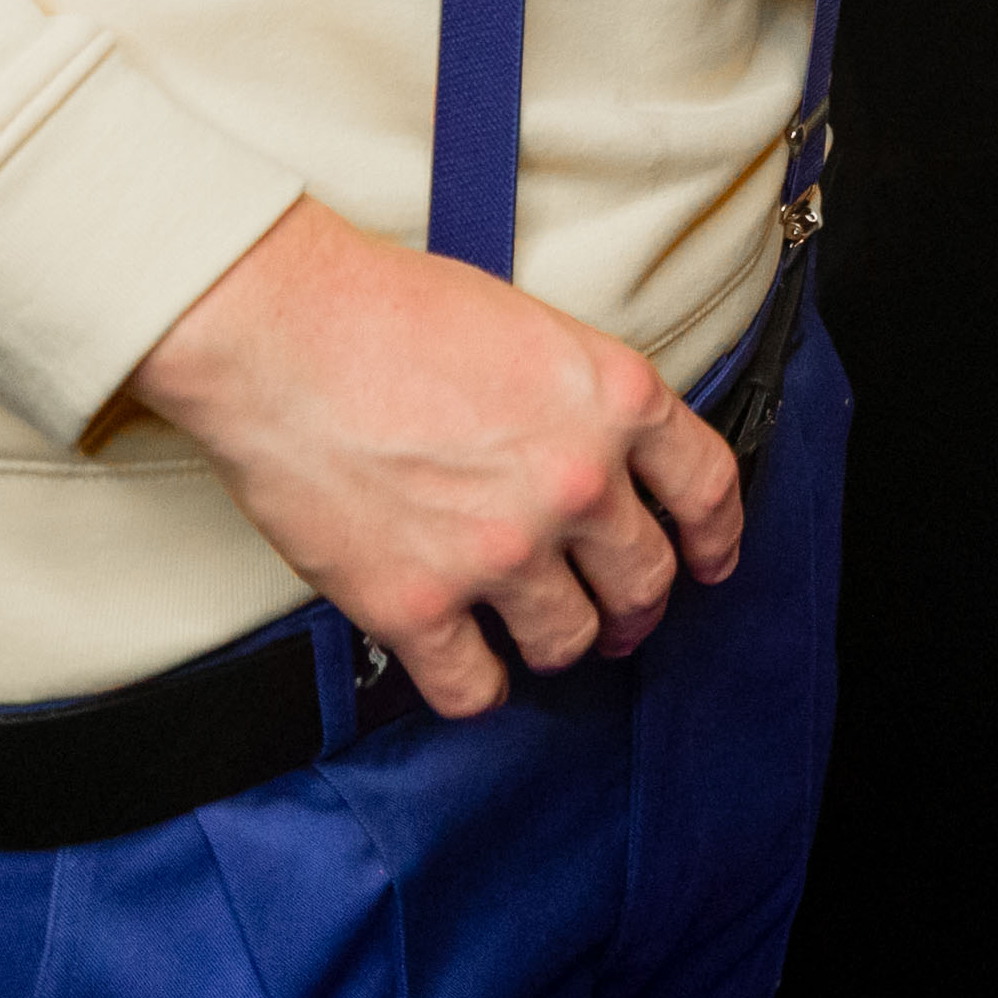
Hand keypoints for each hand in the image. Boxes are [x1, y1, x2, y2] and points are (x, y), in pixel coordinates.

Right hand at [124, 197, 742, 717]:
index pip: (708, 487)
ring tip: (532, 630)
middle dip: (637, 606)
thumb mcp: (532, 328)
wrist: (280, 330)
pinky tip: (467, 666)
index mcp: (613, 399)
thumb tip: (607, 463)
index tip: (710, 561)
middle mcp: (575, 481)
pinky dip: (478, 687)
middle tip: (618, 615)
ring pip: (568, 640)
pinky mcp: (417, 605)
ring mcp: (499, 551)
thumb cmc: (389, 309)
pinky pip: (476, 688)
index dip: (716, 536)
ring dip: (557, 642)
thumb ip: (584, 403)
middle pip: (646, 580)